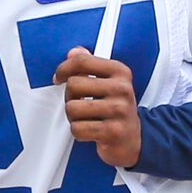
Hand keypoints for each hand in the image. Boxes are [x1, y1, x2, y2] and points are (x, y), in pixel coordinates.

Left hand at [56, 48, 140, 168]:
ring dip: (73, 117)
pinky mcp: (113, 132)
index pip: (82, 62)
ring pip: (72, 108)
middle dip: (70, 97)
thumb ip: (90, 65)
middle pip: (74, 85)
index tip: (59, 77)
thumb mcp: (108, 82)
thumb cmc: (116, 110)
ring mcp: (119, 110)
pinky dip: (78, 132)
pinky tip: (90, 130)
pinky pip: (77, 129)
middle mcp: (122, 89)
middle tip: (79, 104)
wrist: (132, 140)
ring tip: (86, 118)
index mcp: (120, 72)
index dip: (64, 69)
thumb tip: (74, 52)